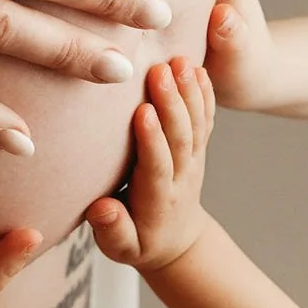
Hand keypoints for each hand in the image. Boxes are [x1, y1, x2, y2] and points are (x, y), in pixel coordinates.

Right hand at [85, 58, 213, 271]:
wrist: (176, 241)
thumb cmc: (139, 242)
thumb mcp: (121, 248)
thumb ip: (112, 230)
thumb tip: (102, 209)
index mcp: (157, 199)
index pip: (157, 165)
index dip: (152, 139)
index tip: (142, 111)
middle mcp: (180, 176)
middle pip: (180, 137)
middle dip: (172, 103)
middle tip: (161, 70)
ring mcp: (193, 160)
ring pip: (196, 124)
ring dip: (189, 91)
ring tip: (180, 60)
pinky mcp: (197, 149)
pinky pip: (205, 119)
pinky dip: (205, 94)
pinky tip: (199, 68)